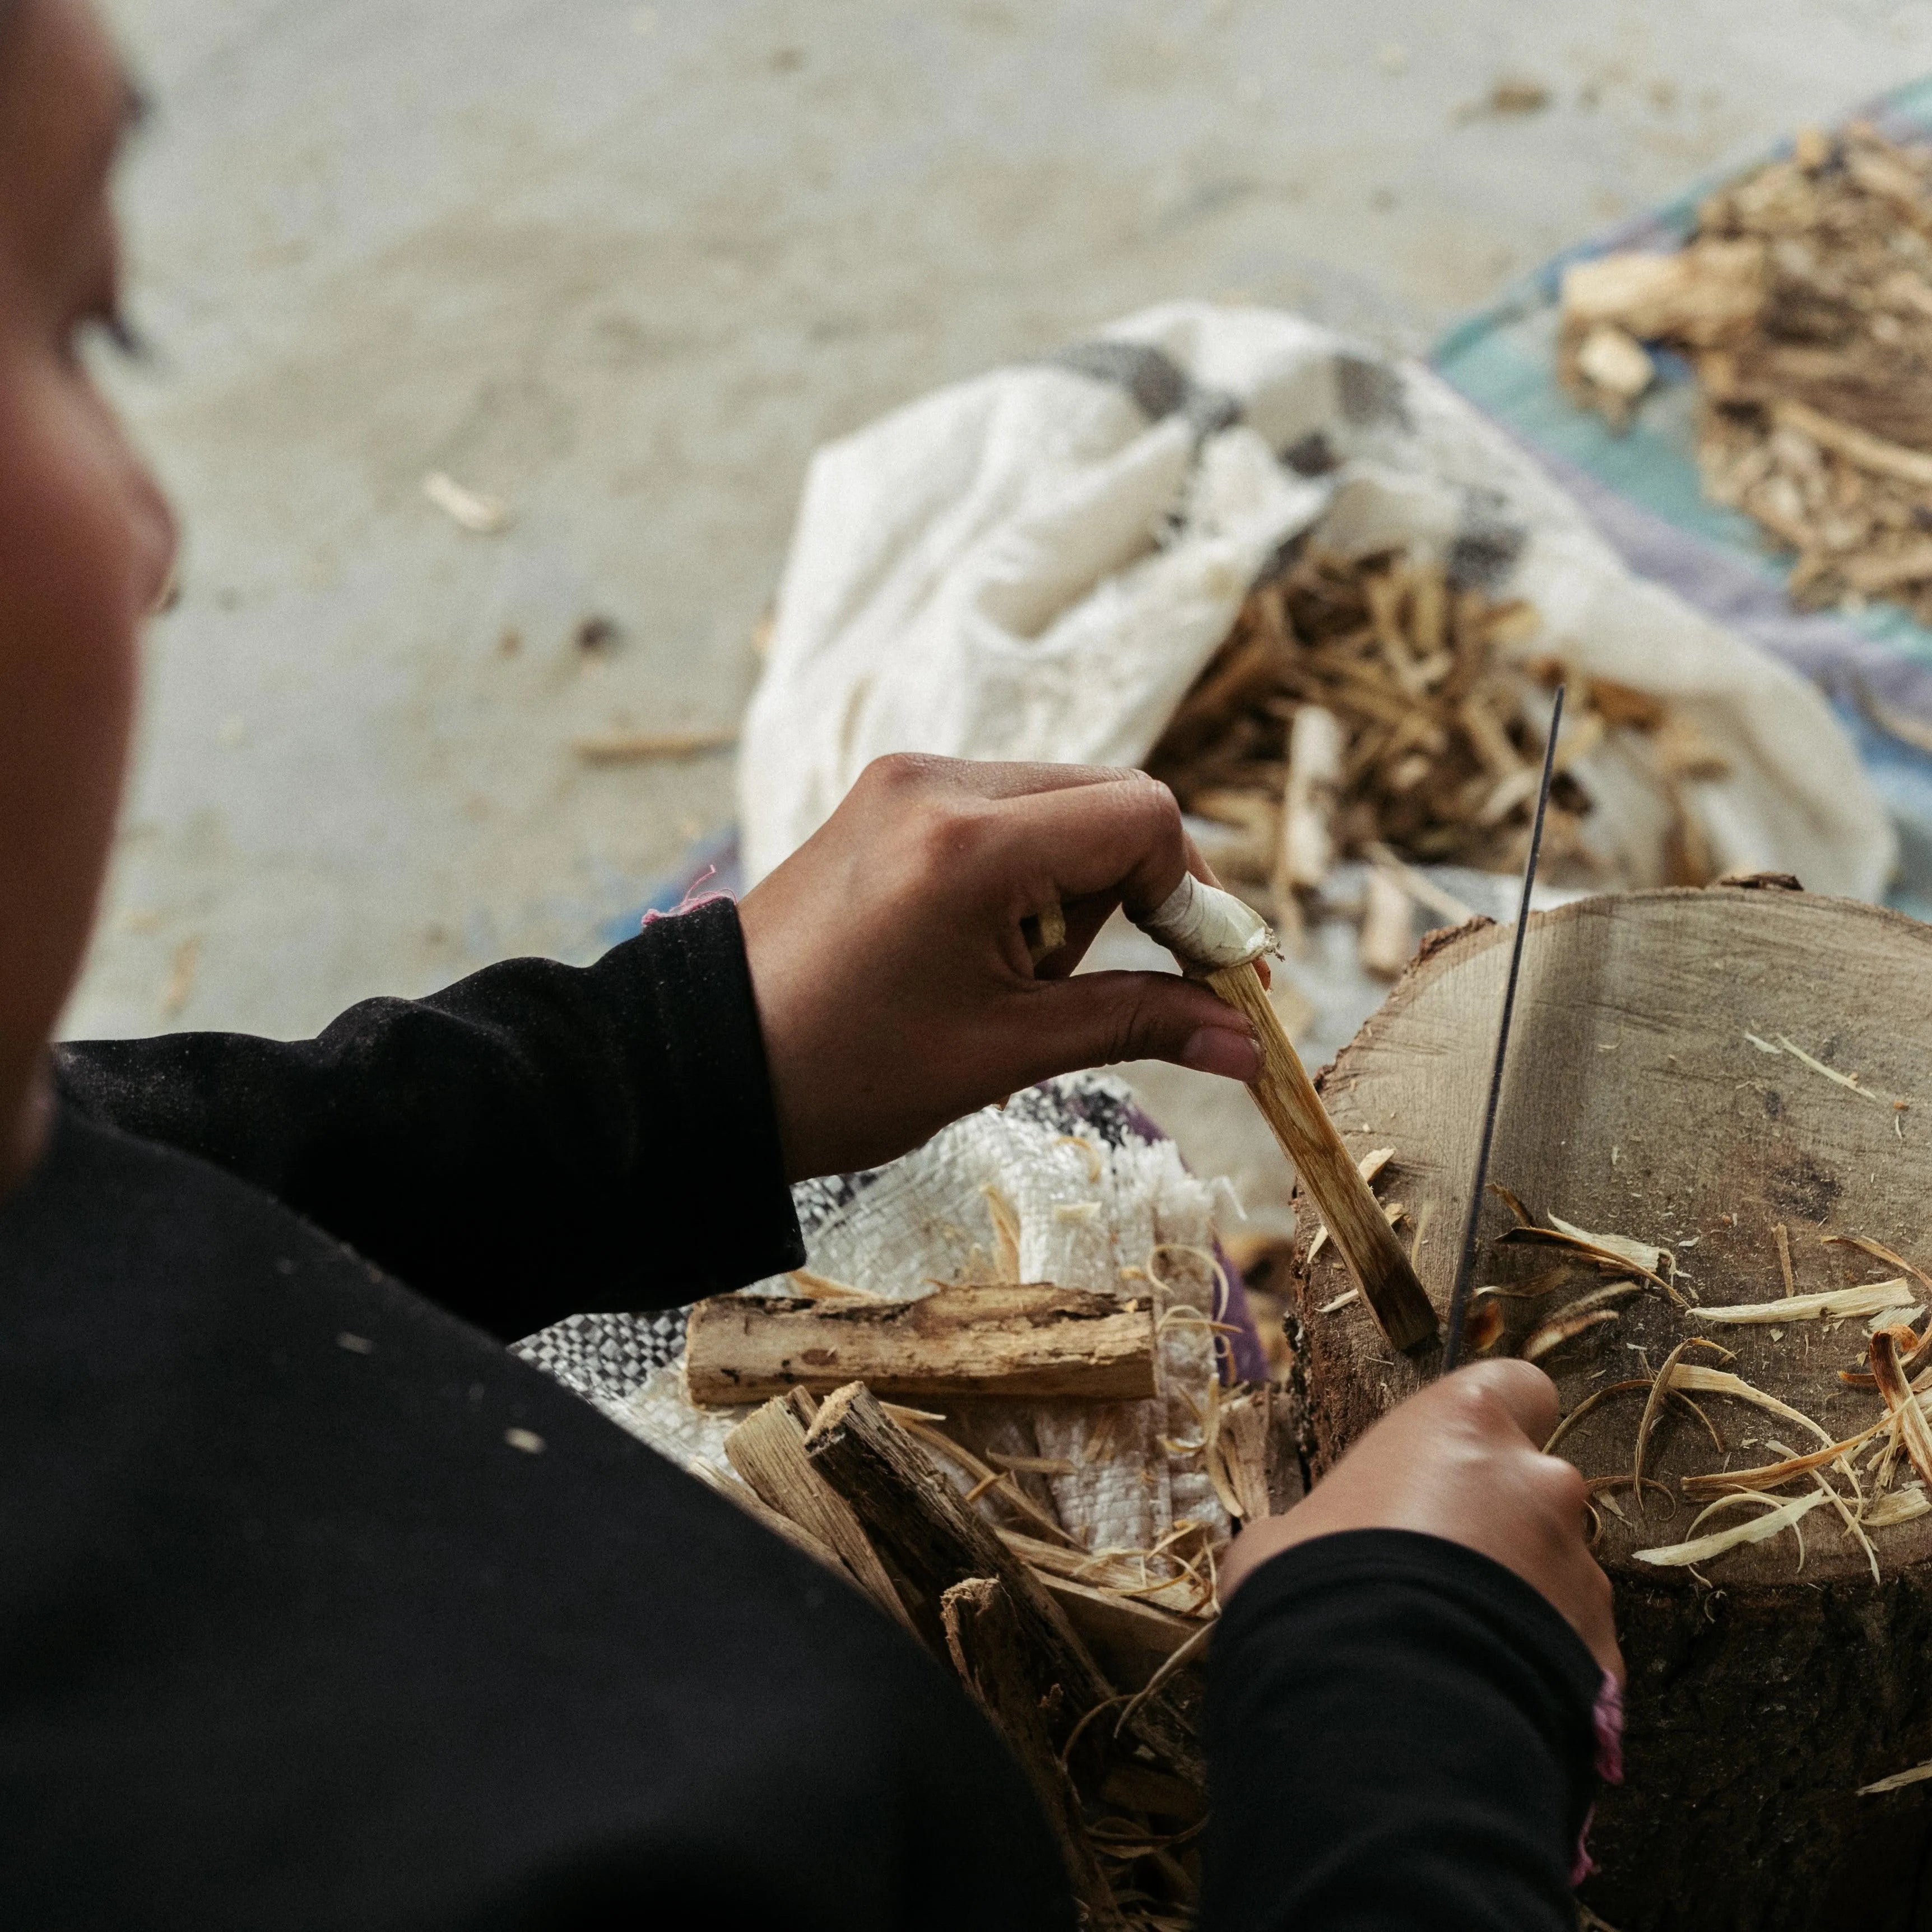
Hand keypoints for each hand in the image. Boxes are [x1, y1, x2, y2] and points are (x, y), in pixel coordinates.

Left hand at [736, 754, 1262, 1180]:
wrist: (709, 1067)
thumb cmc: (844, 1073)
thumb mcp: (1004, 1052)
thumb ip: (1136, 1024)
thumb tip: (1246, 1043)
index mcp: (967, 841)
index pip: (1141, 818)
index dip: (1192, 899)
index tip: (1207, 979)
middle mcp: (936, 783)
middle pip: (1109, 799)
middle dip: (1139, 893)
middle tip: (1120, 984)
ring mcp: (905, 781)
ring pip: (1061, 803)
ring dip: (1078, 887)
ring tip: (1016, 977)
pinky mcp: (888, 797)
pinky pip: (1003, 812)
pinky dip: (1029, 874)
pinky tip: (987, 947)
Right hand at [1219, 1360, 1621, 1679]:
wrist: (1385, 1713)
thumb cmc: (1319, 1589)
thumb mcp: (1284, 1537)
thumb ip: (1325, 1523)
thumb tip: (1296, 1548)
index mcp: (1463, 1426)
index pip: (1516, 1387)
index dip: (1494, 1420)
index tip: (1459, 1458)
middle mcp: (1540, 1485)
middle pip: (1533, 1490)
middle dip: (1497, 1528)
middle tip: (1434, 1579)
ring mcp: (1581, 1573)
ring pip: (1554, 1575)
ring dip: (1516, 1602)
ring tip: (1451, 1653)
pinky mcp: (1605, 1657)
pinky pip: (1569, 1651)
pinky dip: (1536, 1667)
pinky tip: (1480, 1697)